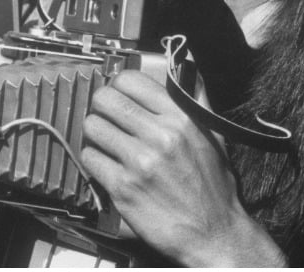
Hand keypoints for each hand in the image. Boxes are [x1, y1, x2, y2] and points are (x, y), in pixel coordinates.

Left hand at [81, 71, 284, 266]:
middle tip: (106, 117)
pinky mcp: (123, 188)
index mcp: (180, 118)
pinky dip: (93, 160)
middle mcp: (159, 135)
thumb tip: (188, 71)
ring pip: (92, 126)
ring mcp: (139, 162)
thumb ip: (196, 102)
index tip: (119, 95)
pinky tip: (106, 165)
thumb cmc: (214, 188)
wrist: (214, 233)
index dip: (118, 85)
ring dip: (95, 133)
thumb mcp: (212, 137)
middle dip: (101, 106)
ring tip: (105, 142)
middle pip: (105, 99)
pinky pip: (89, 158)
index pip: (131, 80)